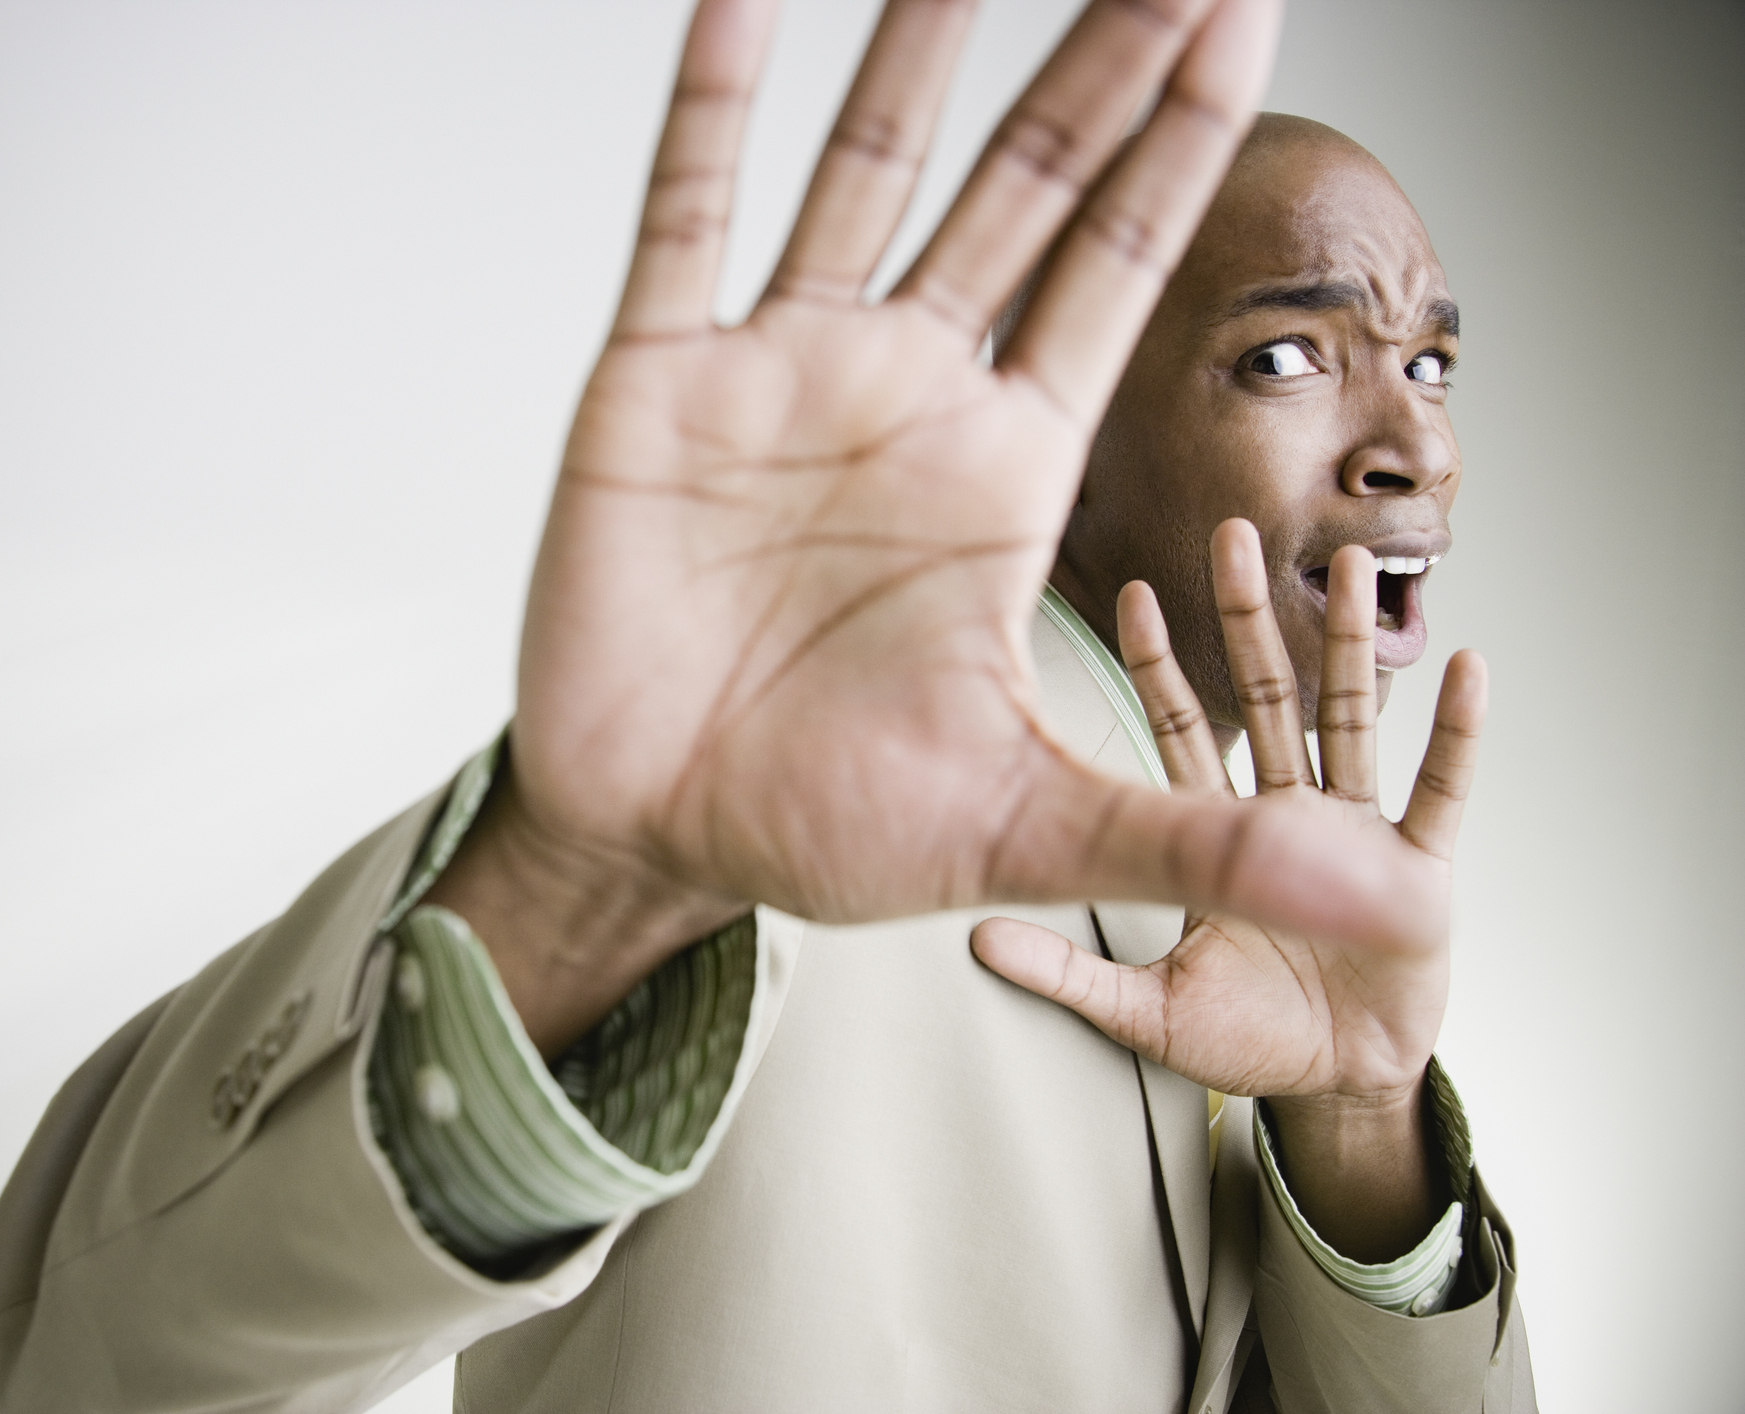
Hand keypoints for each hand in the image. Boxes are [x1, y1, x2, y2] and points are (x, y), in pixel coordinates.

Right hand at [428, 0, 1446, 1055]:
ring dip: (921, 48)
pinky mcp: (654, 387)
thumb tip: (1385, 899)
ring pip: (866, 171)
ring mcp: (778, 375)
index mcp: (1003, 472)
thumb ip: (1198, 838)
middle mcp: (905, 394)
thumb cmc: (825, 822)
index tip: (1247, 24)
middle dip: (1101, 65)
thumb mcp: (1028, 828)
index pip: (1119, 277)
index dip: (1185, 152)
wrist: (653, 835)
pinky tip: (744, 3)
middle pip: (1024, 188)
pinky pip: (684, 219)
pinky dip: (709, 109)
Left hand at [973, 523, 1486, 1253]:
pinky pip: (1443, 791)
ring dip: (1351, 647)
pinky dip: (1457, 734)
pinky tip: (1469, 667)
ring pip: (1349, 722)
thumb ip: (1066, 972)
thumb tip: (972, 941)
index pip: (1180, 731)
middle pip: (1264, 699)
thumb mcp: (1144, 1009)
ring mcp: (1354, 835)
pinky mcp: (1420, 874)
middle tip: (1231, 535)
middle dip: (1247, 620)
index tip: (1130, 593)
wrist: (1336, 1086)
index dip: (1157, 666)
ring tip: (1352, 567)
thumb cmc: (1245, 1038)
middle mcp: (1284, 816)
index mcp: (1214, 836)